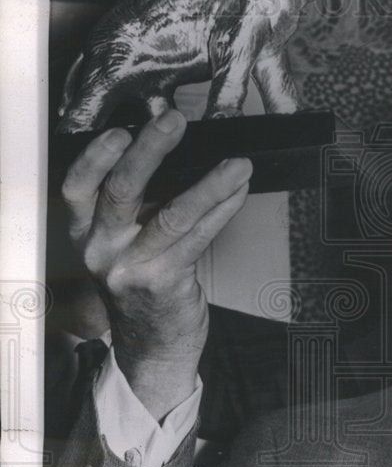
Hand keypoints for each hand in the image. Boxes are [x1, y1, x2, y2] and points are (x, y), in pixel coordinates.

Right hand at [61, 110, 251, 420]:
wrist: (152, 346)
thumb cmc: (144, 283)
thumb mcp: (126, 241)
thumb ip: (138, 199)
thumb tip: (161, 138)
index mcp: (86, 233)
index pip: (77, 187)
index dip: (97, 156)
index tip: (122, 128)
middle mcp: (102, 250)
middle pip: (121, 190)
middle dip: (151, 149)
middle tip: (175, 119)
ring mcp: (132, 268)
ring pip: (172, 214)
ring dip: (210, 183)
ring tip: (238, 163)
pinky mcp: (166, 282)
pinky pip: (199, 238)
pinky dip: (223, 210)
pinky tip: (239, 191)